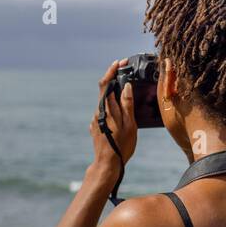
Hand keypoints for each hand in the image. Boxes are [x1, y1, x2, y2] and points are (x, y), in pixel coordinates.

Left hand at [89, 59, 136, 179]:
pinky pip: (105, 111)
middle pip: (105, 90)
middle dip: (115, 80)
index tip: (120, 63)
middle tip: (127, 74)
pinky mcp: (96, 126)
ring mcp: (96, 119)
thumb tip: (126, 86)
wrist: (107, 164)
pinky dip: (113, 106)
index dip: (112, 70)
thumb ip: (127, 104)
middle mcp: (98, 111)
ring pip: (105, 101)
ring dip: (115, 94)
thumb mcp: (130, 124)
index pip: (106, 82)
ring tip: (128, 95)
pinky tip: (121, 113)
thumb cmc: (121, 145)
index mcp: (106, 108)